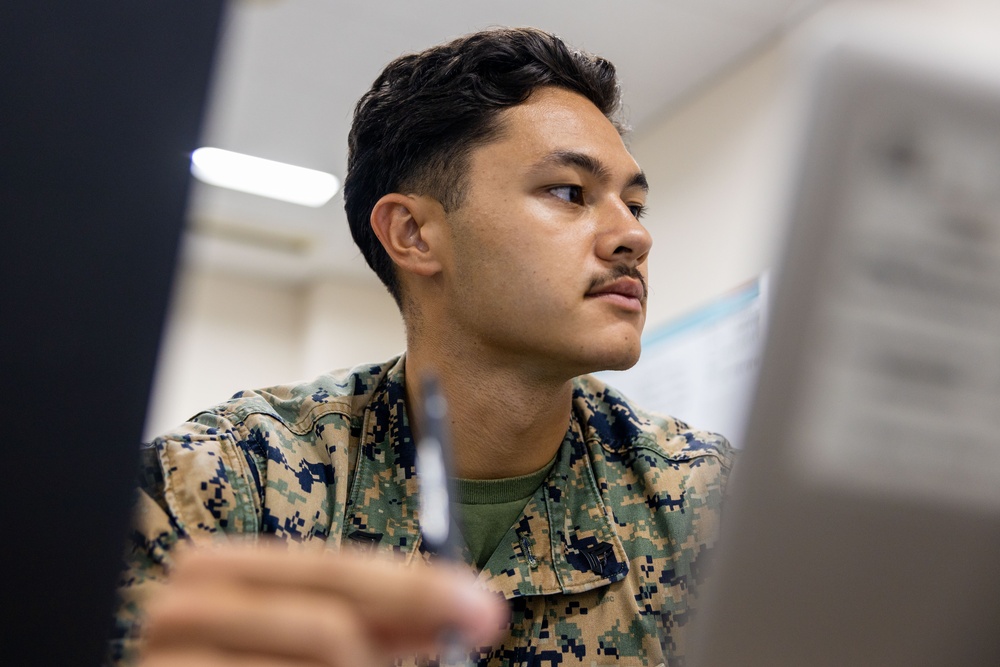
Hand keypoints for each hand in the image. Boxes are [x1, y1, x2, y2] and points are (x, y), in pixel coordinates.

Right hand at [138, 540, 507, 666]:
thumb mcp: (317, 634)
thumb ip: (380, 620)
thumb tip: (469, 608)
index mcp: (219, 568)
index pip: (335, 568)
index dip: (417, 588)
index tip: (483, 609)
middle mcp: (185, 604)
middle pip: (331, 624)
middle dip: (411, 627)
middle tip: (474, 636)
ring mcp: (169, 660)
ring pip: (324, 658)